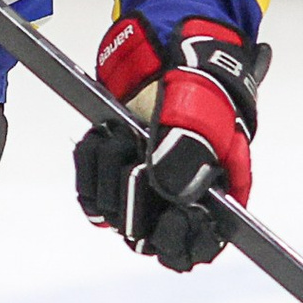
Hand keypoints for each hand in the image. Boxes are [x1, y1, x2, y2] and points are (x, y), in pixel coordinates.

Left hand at [72, 15, 267, 271]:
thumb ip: (192, 149)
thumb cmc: (197, 83)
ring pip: (114, 214)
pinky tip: (101, 136)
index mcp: (214, 197)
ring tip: (120, 133)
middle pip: (147, 237)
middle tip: (134, 156)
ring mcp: (141, 192)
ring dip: (109, 172)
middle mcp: (176, 202)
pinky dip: (90, 164)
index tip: (173, 217)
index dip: (184, 240)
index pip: (199, 245)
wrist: (163, 57)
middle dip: (134, 196)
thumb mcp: (202, 109)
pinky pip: (89, 194)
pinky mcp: (110, 177)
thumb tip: (176, 192)